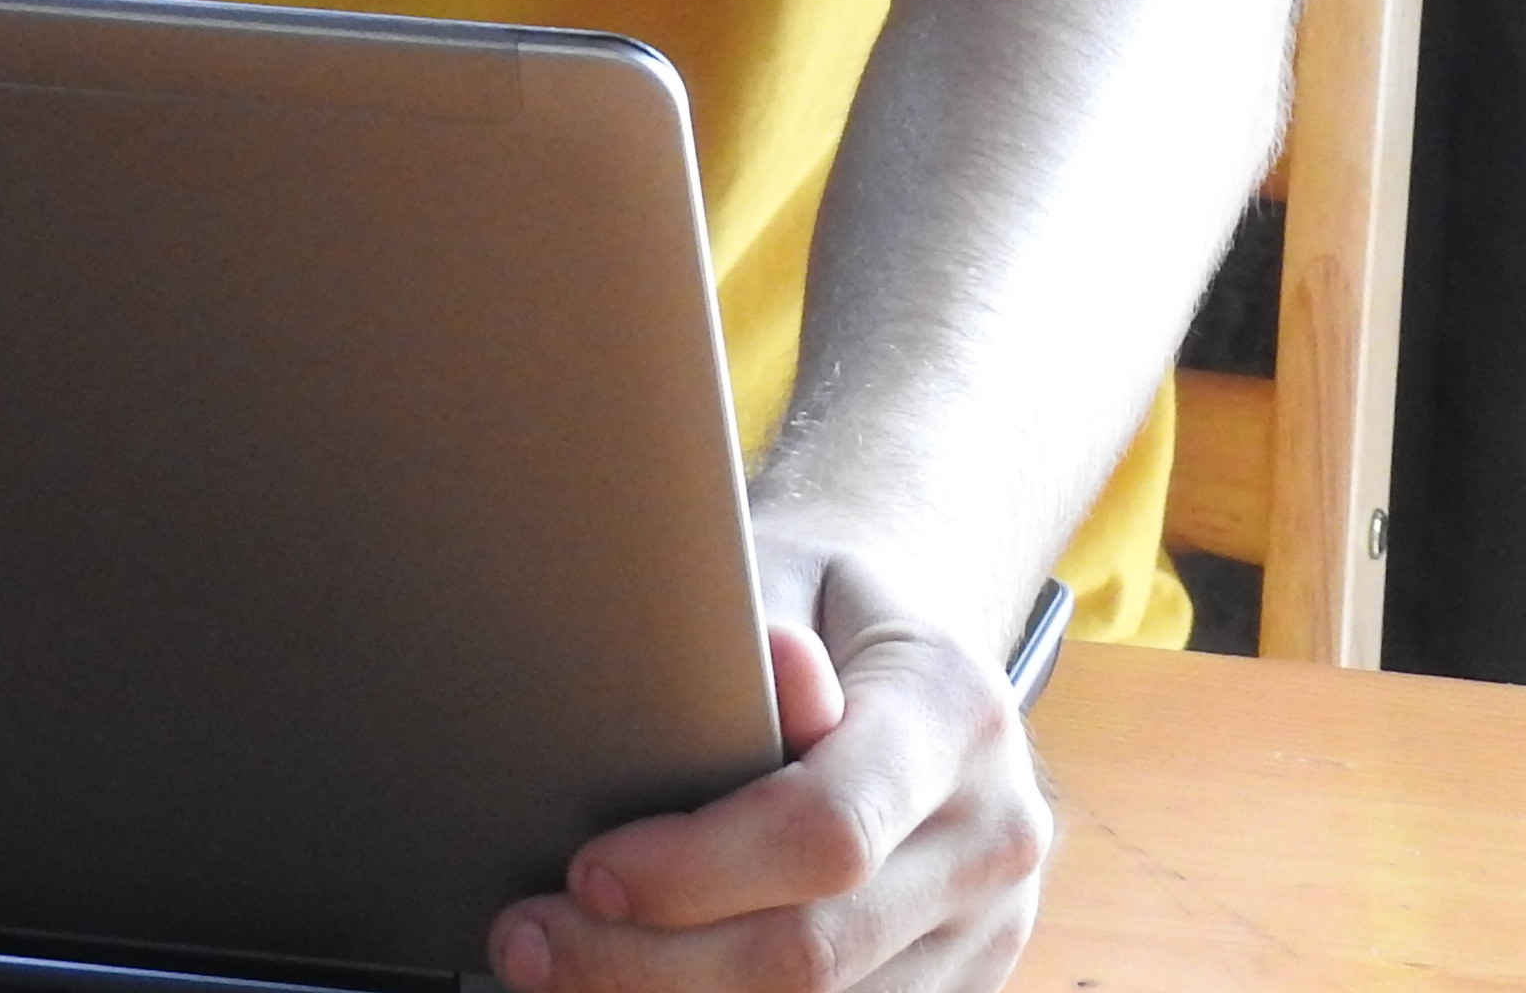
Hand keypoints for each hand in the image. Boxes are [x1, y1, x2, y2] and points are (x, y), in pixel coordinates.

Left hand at [487, 546, 1048, 992]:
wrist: (917, 657)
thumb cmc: (825, 609)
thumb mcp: (794, 574)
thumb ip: (767, 621)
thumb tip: (770, 662)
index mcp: (956, 713)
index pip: (826, 829)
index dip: (697, 870)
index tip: (589, 871)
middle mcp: (994, 832)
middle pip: (814, 952)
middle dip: (653, 962)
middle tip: (531, 941)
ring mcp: (988, 925)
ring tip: (563, 970)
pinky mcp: (960, 982)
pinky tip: (645, 989)